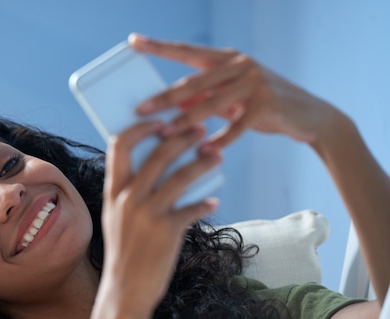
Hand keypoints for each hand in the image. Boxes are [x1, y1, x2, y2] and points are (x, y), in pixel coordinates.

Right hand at [101, 120, 219, 311]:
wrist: (126, 290)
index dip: (142, 128)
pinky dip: (204, 203)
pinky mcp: (167, 231)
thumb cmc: (124, 252)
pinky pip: (192, 208)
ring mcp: (148, 214)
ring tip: (216, 155)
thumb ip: (128, 193)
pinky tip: (212, 201)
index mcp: (113, 192)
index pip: (120, 145)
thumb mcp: (115, 218)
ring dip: (203, 162)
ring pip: (181, 175)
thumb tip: (151, 166)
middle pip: (159, 153)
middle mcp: (128, 198)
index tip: (162, 123)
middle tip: (201, 130)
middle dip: (183, 136)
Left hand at [129, 34, 341, 148]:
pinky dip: (220, 140)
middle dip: (165, 98)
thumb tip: (173, 104)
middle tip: (141, 109)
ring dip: (186, 122)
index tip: (133, 41)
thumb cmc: (264, 106)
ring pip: (211, 103)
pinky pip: (237, 126)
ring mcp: (255, 82)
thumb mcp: (232, 99)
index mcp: (227, 59)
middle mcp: (240, 65)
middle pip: (193, 82)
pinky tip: (205, 151)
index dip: (159, 47)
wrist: (311, 116)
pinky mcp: (267, 103)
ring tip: (165, 135)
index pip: (186, 51)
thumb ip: (205, 98)